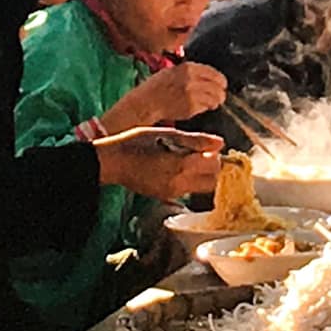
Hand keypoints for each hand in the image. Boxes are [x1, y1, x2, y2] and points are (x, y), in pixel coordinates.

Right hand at [94, 128, 223, 201]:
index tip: (210, 146)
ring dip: (202, 175)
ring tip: (189, 159)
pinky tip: (177, 166)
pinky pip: (186, 190)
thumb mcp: (167, 133)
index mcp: (181, 166)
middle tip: (203, 154)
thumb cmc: (135, 142)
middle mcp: (179, 184)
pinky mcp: (164, 197)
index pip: (215, 165)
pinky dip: (189, 180)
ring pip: (200, 188)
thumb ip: (195, 140)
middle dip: (213, 168)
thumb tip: (220, 143)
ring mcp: (171, 193)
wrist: (111, 162)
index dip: (216, 155)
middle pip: (212, 182)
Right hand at [117, 63, 227, 127]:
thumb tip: (207, 76)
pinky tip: (201, 108)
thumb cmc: (156, 87)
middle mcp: (192, 79)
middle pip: (219, 86)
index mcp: (189, 68)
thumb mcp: (173, 71)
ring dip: (215, 101)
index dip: (220, 81)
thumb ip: (190, 72)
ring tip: (212, 104)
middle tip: (219, 97)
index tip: (221, 85)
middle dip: (220, 92)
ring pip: (215, 97)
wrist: (146, 102)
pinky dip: (206, 108)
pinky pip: (206, 107)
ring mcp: (192, 93)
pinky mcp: (191, 106)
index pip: (215, 73)